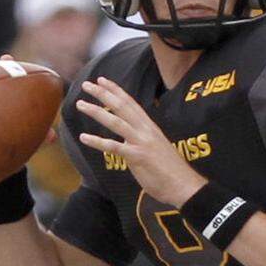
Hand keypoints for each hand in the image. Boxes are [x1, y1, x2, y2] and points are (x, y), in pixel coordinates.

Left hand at [74, 77, 206, 207]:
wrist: (185, 185)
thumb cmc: (170, 170)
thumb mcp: (154, 148)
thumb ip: (140, 142)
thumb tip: (126, 142)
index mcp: (150, 127)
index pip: (131, 103)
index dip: (116, 90)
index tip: (102, 80)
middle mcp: (146, 130)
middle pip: (121, 107)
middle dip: (103, 94)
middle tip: (86, 84)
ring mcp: (141, 142)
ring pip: (116, 122)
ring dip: (96, 111)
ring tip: (80, 104)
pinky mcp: (137, 157)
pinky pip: (114, 147)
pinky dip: (97, 141)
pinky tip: (83, 137)